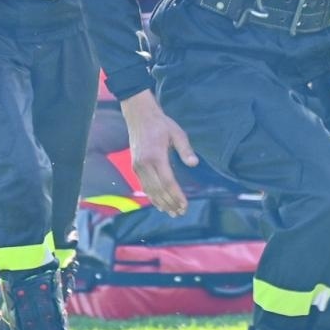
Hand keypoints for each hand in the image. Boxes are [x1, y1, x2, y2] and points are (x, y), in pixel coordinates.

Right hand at [122, 89, 198, 216]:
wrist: (139, 116)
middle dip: (170, 203)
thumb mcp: (177, 133)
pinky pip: (144, 186)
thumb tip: (194, 164)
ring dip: (161, 203)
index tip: (184, 205)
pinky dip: (152, 196)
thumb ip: (185, 149)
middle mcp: (145, 164)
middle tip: (180, 213)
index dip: (176, 196)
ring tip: (171, 212)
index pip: (168, 182)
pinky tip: (159, 203)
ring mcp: (138, 167)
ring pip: (150, 190)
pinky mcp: (135, 167)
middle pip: (159, 190)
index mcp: (156, 156)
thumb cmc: (161, 124)